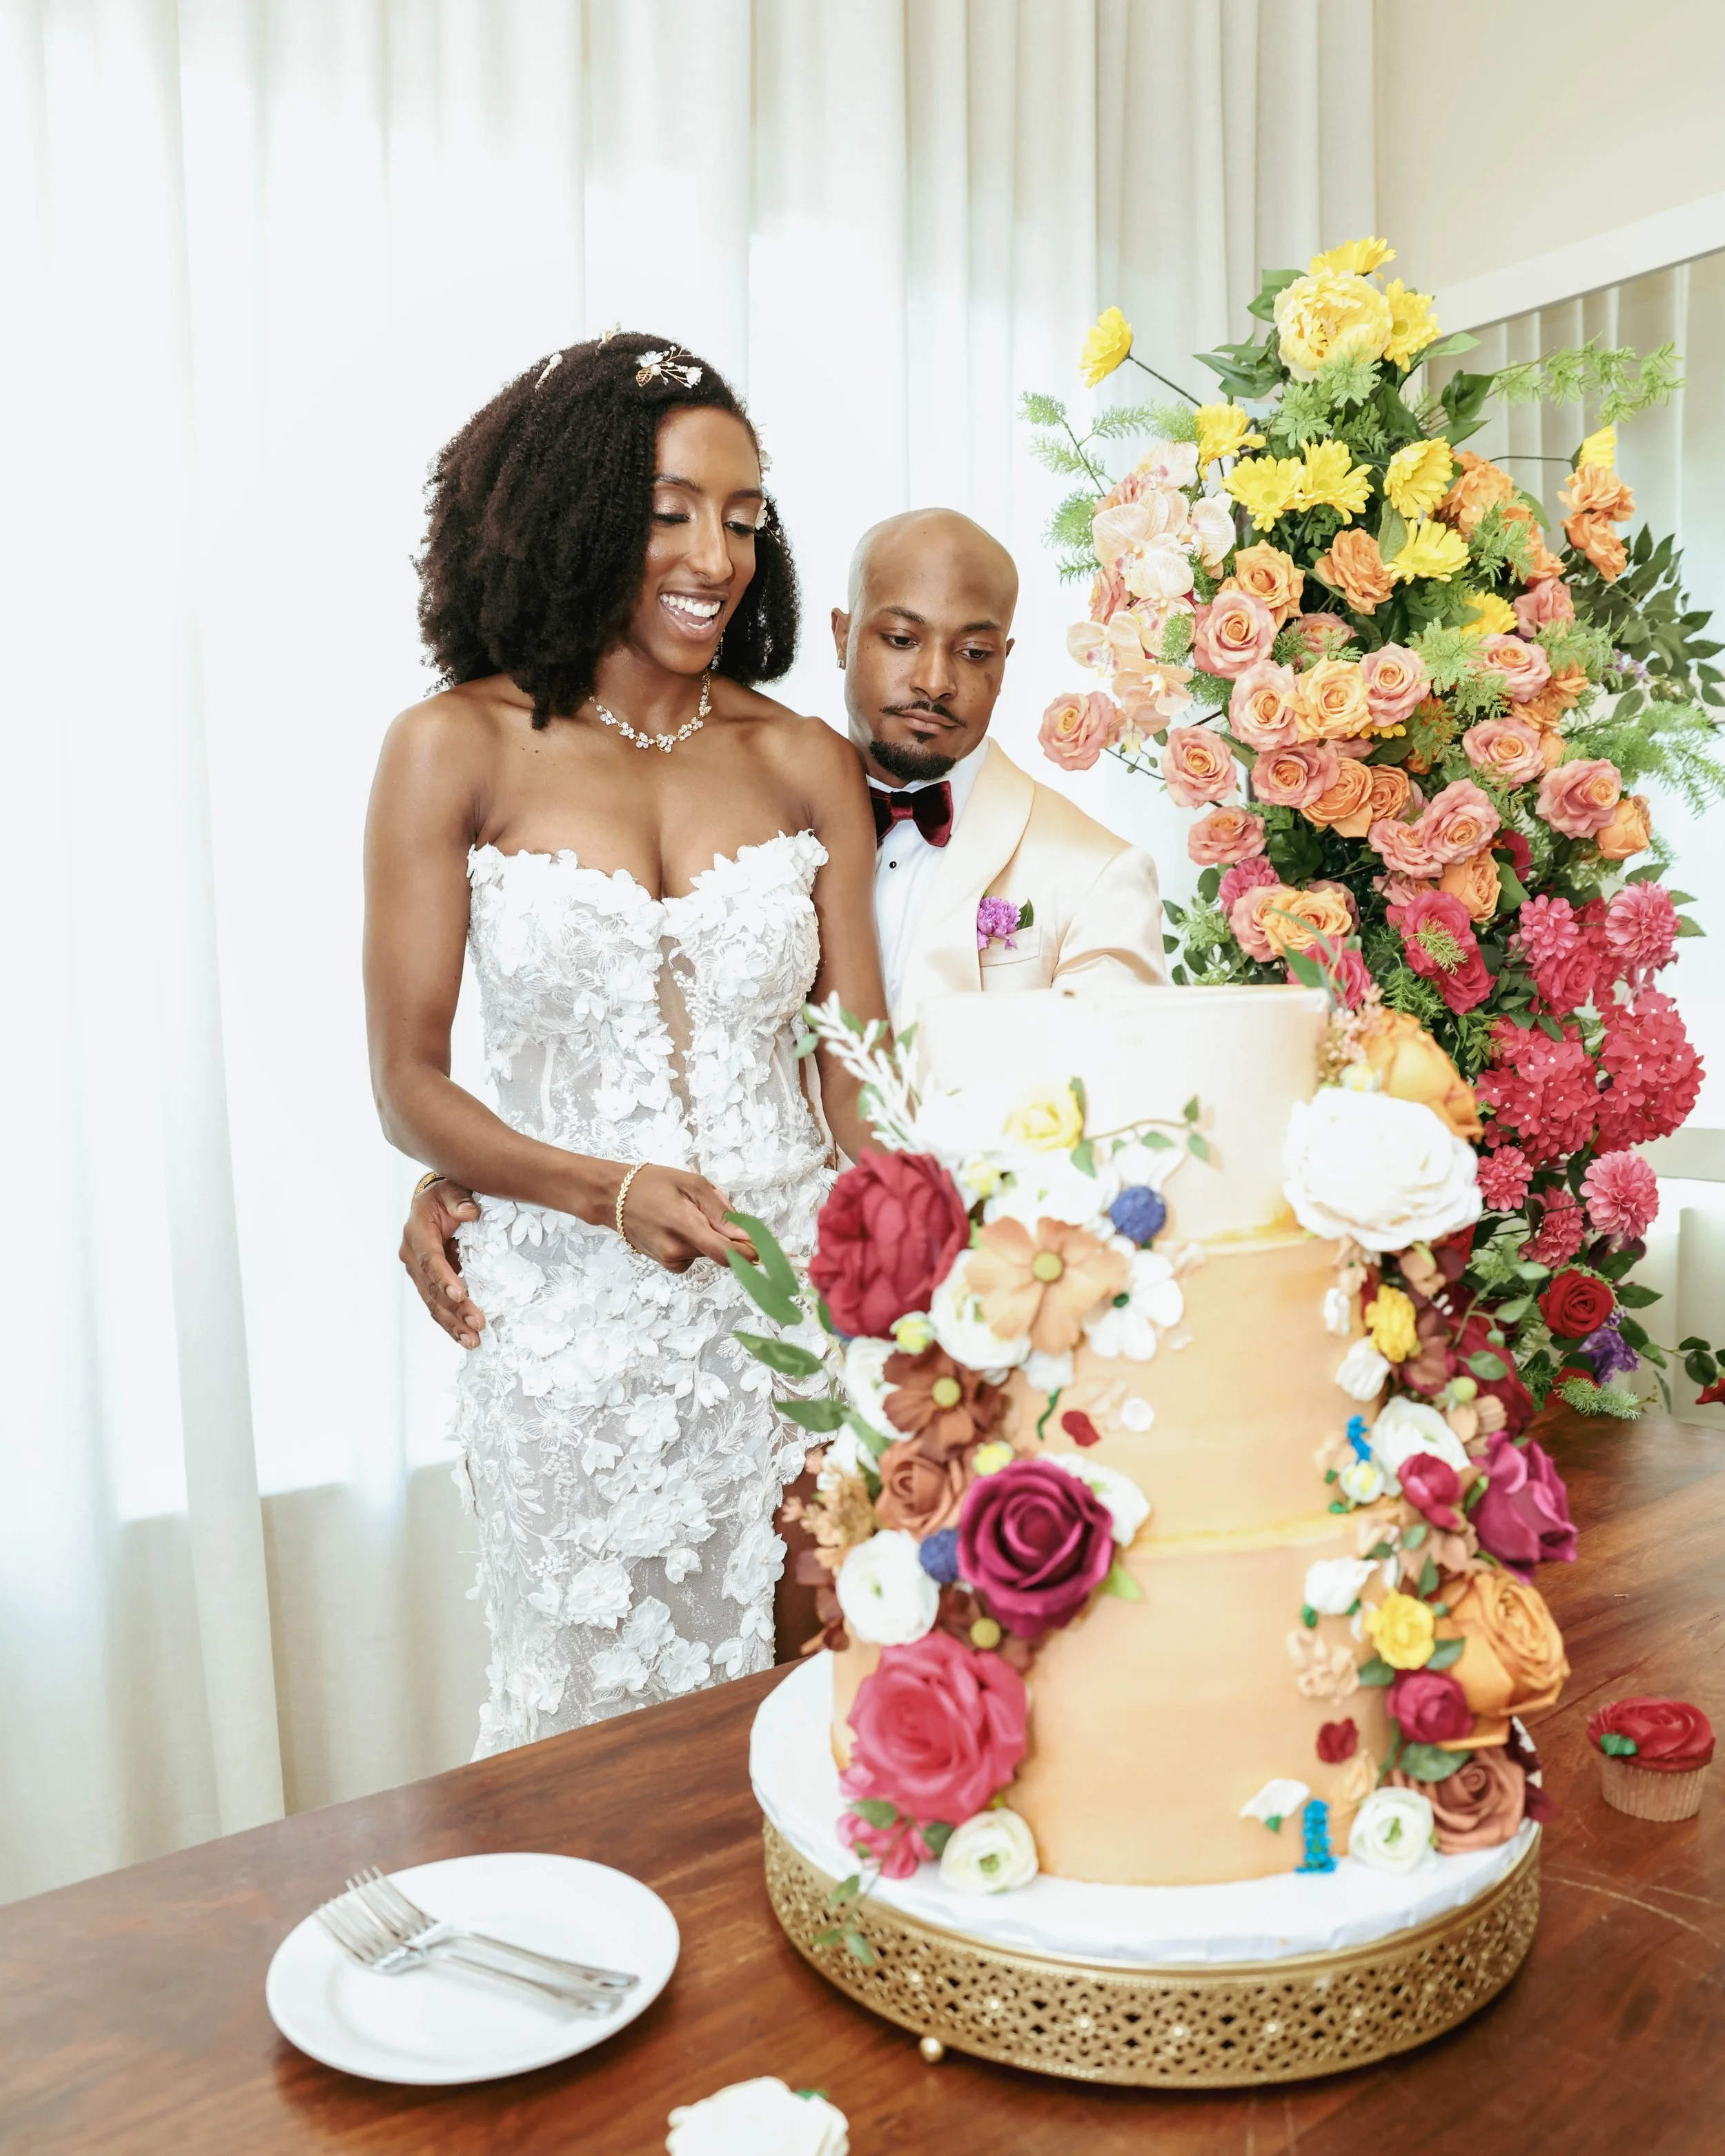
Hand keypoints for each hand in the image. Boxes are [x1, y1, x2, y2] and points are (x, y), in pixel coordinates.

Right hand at [401, 1177, 486, 1348]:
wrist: (432, 1206)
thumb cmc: (443, 1198)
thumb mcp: (450, 1190)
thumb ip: (459, 1199)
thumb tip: (469, 1213)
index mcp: (417, 1235)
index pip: (430, 1260)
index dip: (444, 1278)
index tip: (460, 1294)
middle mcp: (413, 1257)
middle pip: (433, 1289)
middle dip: (455, 1310)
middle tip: (476, 1325)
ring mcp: (419, 1273)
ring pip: (433, 1303)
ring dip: (453, 1324)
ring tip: (473, 1340)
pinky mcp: (428, 1283)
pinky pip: (437, 1306)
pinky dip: (451, 1323)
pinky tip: (465, 1338)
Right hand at [619, 1165, 756, 1272]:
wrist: (612, 1197)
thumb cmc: (652, 1183)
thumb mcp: (690, 1183)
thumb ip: (719, 1210)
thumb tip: (745, 1233)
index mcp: (685, 1226)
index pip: (726, 1253)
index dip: (750, 1255)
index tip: (769, 1254)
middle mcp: (677, 1250)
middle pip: (720, 1252)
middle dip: (728, 1236)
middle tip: (716, 1211)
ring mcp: (669, 1260)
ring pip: (707, 1253)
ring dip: (709, 1238)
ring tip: (688, 1213)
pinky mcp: (665, 1264)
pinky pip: (693, 1256)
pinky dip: (695, 1244)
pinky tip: (678, 1226)